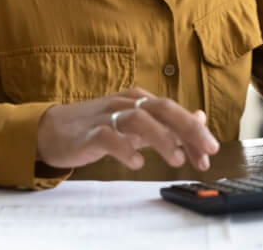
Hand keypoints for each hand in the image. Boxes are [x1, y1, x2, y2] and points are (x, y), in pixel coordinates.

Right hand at [36, 87, 218, 171]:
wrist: (53, 128)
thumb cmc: (98, 125)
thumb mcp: (136, 122)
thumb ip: (166, 122)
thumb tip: (200, 118)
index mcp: (138, 100)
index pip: (173, 111)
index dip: (194, 130)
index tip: (209, 153)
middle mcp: (125, 103)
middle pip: (162, 108)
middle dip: (188, 127)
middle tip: (208, 150)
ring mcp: (107, 116)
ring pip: (138, 118)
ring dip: (161, 138)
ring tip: (177, 159)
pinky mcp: (89, 132)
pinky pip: (109, 136)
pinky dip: (125, 148)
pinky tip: (136, 162)